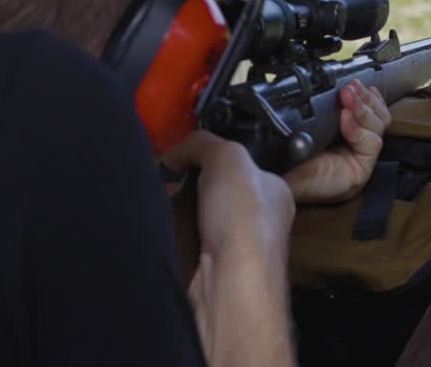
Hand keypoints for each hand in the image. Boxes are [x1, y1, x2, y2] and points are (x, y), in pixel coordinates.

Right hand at [161, 129, 294, 261]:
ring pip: (191, 217)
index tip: (184, 155)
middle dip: (186, 184)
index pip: (240, 166)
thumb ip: (204, 143)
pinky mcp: (204, 270)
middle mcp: (255, 221)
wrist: (227, 287)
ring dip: (172, 208)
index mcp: (272, 192)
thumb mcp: (229, 157)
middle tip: (166, 178)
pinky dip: (165, 233)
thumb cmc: (243, 220)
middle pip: (211, 191)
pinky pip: (177, 241)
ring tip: (157, 198)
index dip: (211, 157)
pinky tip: (157, 224)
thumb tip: (176, 154)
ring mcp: (230, 248)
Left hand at [283, 81, 391, 203]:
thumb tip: (308, 84)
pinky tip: (345, 119)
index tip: (349, 83)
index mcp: (342, 131)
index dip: (362, 94)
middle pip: (376, 114)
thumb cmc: (290, 163)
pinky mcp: (363, 169)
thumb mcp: (299, 132)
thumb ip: (308, 110)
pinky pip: (372, 143)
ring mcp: (361, 156)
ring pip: (378, 125)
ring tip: (348, 96)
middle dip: (364, 97)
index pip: (363, 108)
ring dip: (364, 107)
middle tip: (349, 87)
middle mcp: (355, 143)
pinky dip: (359, 127)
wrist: (284, 189)